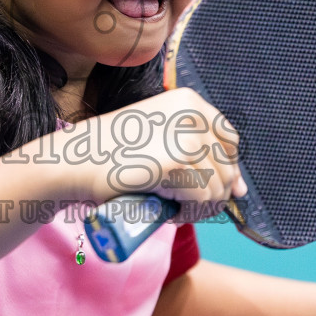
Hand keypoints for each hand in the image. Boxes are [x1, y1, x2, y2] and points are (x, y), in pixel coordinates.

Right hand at [43, 87, 245, 213]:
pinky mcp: (177, 165)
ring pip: (219, 188)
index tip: (210, 188)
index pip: (229, 140)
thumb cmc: (110, 154)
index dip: (225, 169)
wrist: (73, 161)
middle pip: (228, 166)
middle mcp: (192, 114)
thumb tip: (242, 189)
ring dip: (201, 208)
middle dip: (213, 193)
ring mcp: (186, 138)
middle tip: (185, 205)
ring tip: (175, 210)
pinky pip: (204, 200)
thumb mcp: (157, 139)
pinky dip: (192, 214)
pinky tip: (171, 213)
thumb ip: (197, 153)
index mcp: (188, 101)